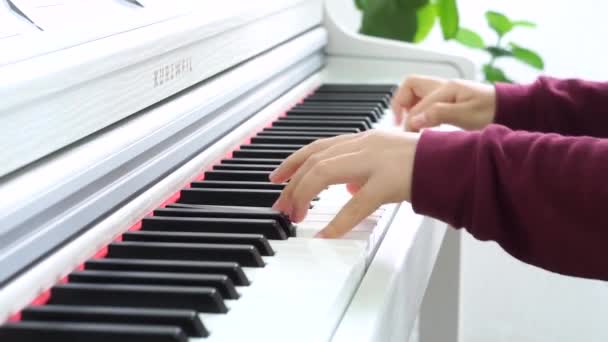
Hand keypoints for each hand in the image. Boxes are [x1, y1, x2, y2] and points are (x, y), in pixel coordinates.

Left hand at [269, 130, 418, 237]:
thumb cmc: (425, 163)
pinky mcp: (388, 182)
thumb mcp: (388, 159)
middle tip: (282, 205)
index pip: (318, 147)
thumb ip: (365, 170)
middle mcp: (365, 145)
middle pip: (314, 159)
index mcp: (364, 139)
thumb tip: (348, 188)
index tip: (277, 178)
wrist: (453, 162)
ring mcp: (375, 162)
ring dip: (304, 195)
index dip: (292, 162)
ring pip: (324, 172)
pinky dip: (337, 222)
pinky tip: (326, 234)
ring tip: (296, 216)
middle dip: (292, 183)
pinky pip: (355, 205)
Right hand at [391, 75, 496, 130]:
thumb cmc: (493, 111)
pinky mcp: (448, 99)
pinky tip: (423, 123)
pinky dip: (418, 109)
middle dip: (400, 102)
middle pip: (410, 85)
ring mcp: (445, 91)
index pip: (416, 104)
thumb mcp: (467, 115)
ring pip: (416, 92)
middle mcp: (443, 86)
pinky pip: (424, 99)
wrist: (510, 108)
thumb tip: (415, 119)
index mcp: (446, 88)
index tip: (408, 136)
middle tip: (399, 122)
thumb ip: (439, 114)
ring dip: (408, 106)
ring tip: (409, 123)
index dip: (409, 121)